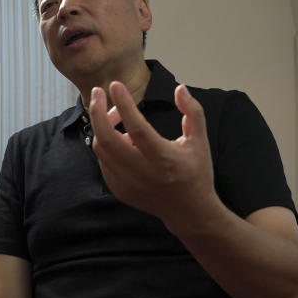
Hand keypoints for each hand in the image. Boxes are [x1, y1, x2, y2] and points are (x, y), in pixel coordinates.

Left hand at [88, 81, 219, 229]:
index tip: (115, 85)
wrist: (189, 212)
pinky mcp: (120, 190)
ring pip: (101, 149)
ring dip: (102, 126)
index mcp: (163, 159)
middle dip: (97, 112)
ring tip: (115, 114)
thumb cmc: (196, 173)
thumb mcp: (200, 141)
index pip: (137, 128)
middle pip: (107, 140)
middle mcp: (142, 173)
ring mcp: (128, 184)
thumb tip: (180, 89)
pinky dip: (105, 144)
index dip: (124, 104)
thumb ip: (193, 112)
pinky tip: (119, 136)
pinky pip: (103, 161)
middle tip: (98, 91)